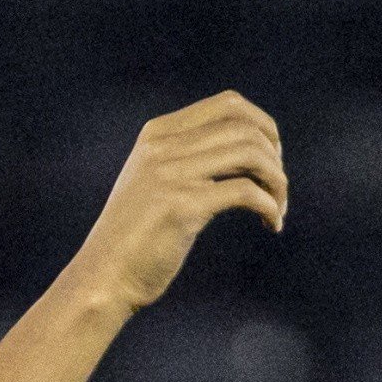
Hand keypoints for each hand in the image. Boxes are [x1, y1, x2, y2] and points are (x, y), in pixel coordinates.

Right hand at [65, 90, 287, 315]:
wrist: (103, 277)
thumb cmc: (134, 237)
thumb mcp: (152, 182)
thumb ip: (184, 158)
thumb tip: (244, 150)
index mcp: (157, 134)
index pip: (228, 104)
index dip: (262, 126)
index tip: (272, 157)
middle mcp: (163, 147)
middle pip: (245, 128)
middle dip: (275, 156)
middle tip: (278, 188)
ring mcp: (172, 174)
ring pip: (251, 154)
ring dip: (277, 182)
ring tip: (278, 208)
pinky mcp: (183, 207)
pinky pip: (247, 192)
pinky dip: (271, 206)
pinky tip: (271, 225)